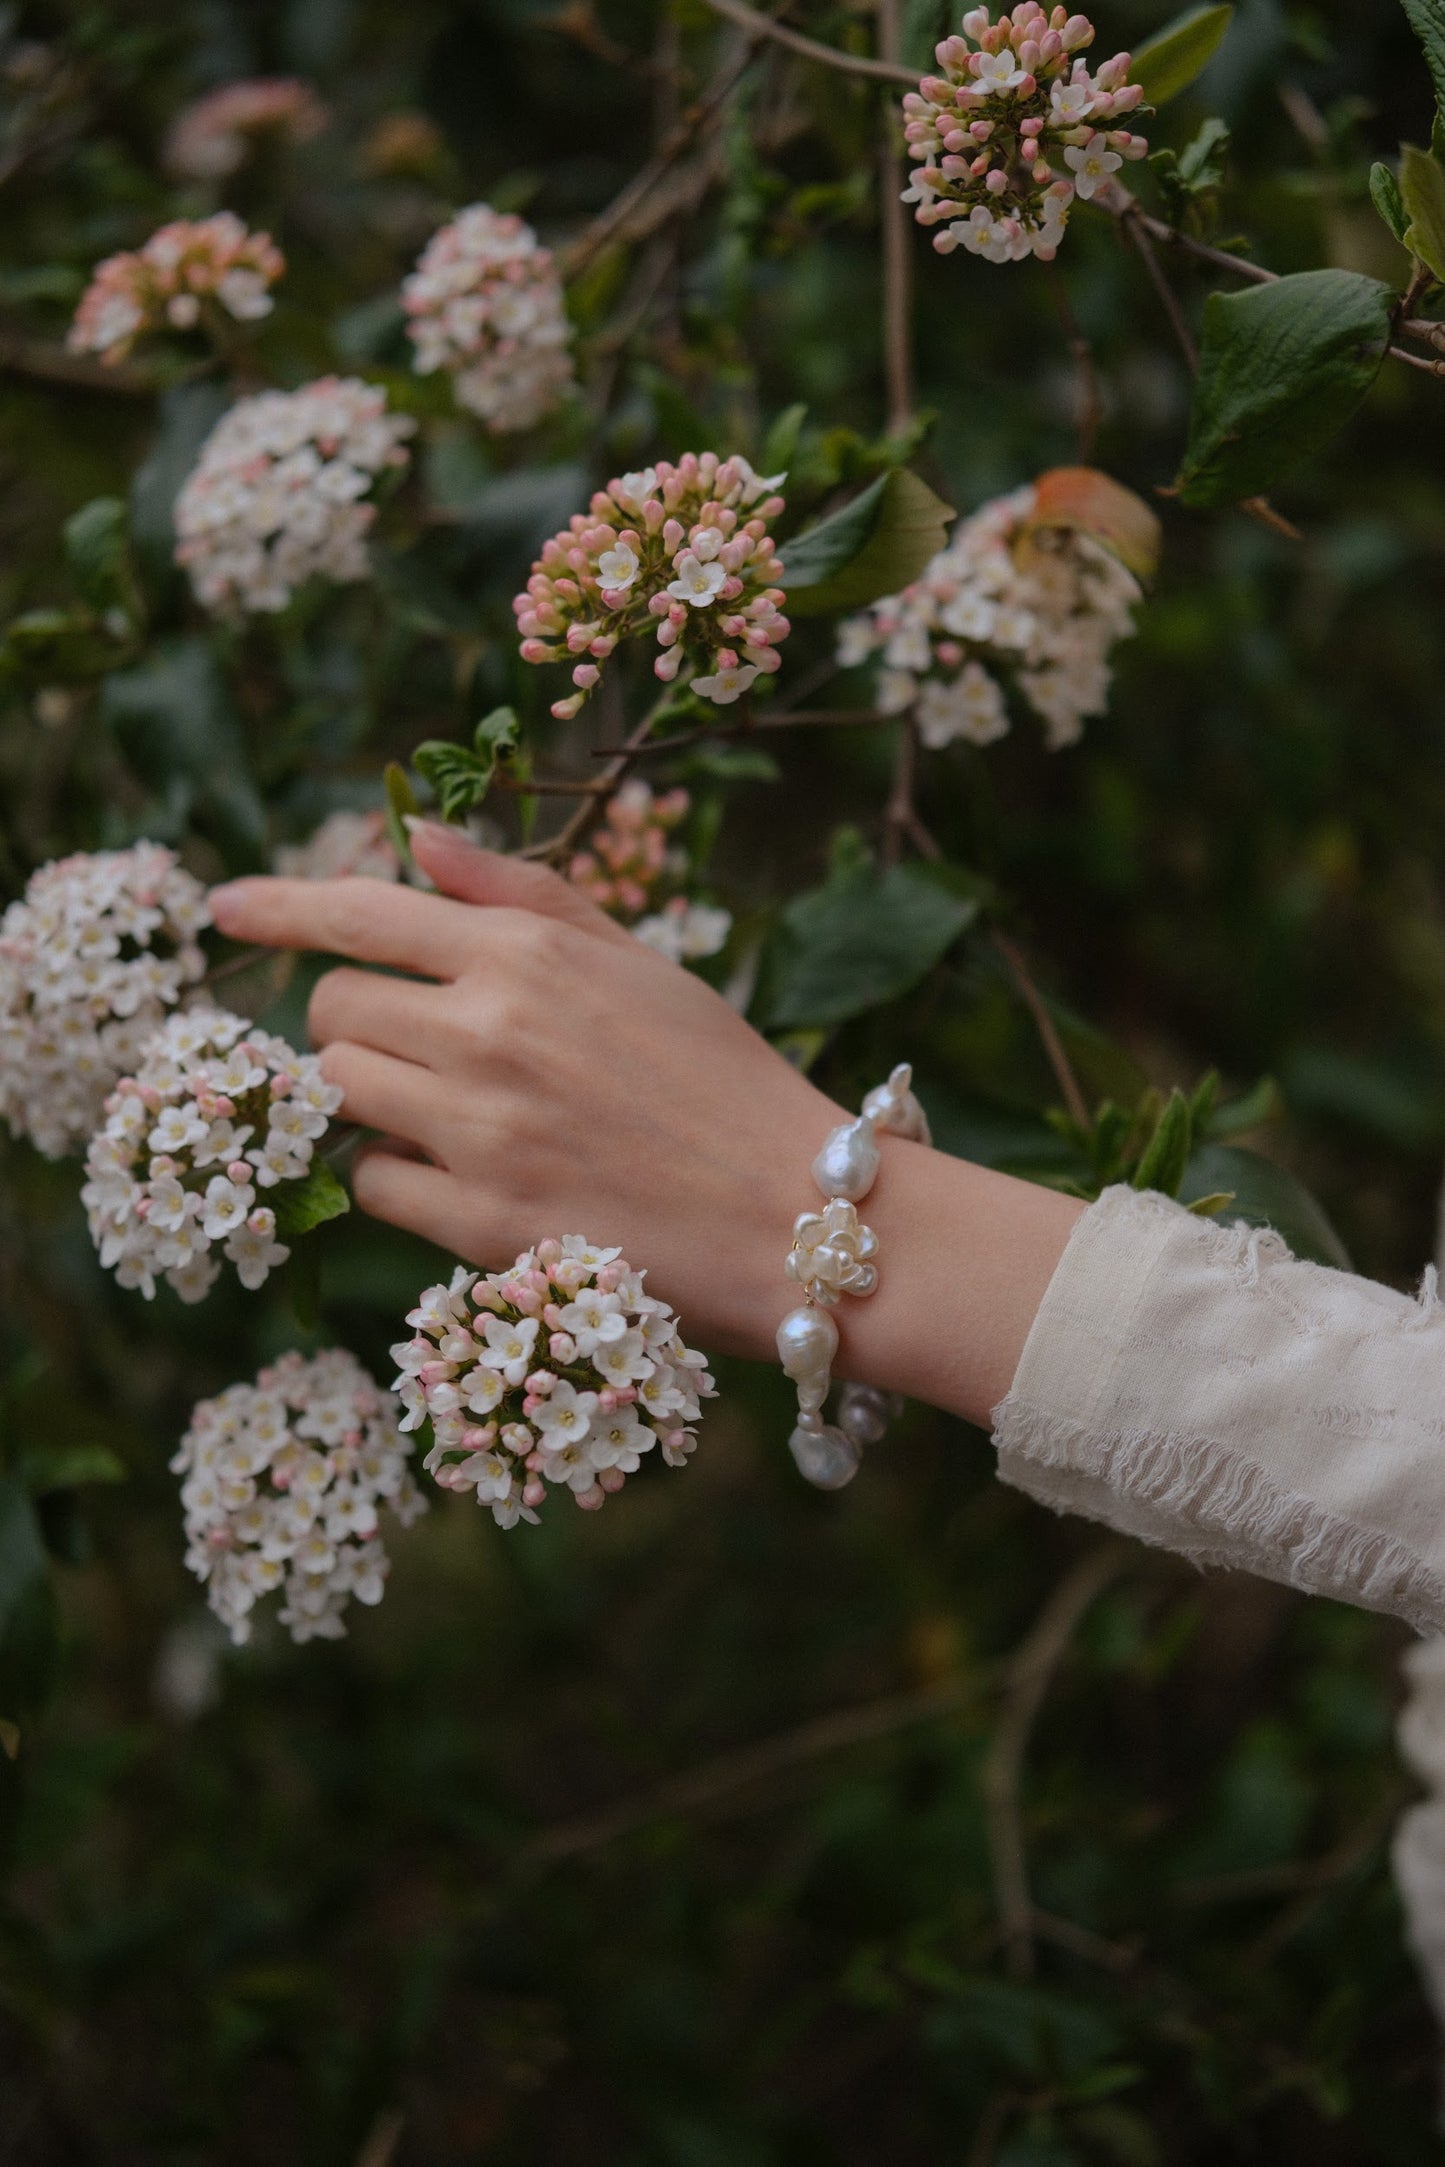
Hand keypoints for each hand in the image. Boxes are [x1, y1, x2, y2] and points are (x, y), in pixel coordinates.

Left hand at [209, 822, 1080, 1417]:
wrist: (796, 1214)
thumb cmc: (723, 1079)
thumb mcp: (637, 961)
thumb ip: (521, 893)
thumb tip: (413, 837)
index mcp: (529, 955)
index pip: (360, 910)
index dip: (278, 906)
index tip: (226, 907)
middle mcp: (490, 1033)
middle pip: (331, 1009)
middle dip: (351, 1019)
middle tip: (414, 1044)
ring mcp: (480, 1132)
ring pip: (340, 1093)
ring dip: (369, 1096)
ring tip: (447, 1109)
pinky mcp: (480, 1224)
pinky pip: (371, 1184)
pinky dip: (394, 1176)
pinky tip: (460, 1174)